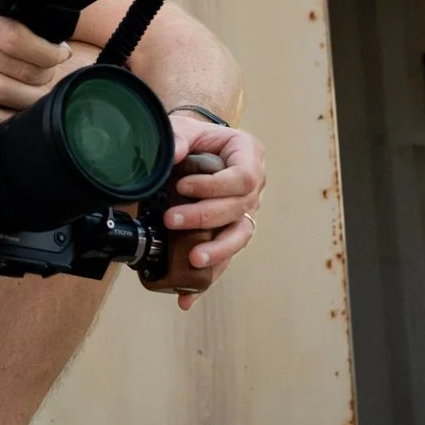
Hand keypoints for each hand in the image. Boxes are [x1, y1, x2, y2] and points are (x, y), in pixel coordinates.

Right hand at [0, 0, 72, 126]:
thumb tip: (40, 26)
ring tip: (40, 91)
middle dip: (44, 73)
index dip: (46, 50)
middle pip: (18, 68)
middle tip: (50, 71)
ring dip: (31, 96)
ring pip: (5, 93)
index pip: (19, 38)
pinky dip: (4, 116)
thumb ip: (0, 12)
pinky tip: (16, 111)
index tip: (58, 52)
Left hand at [161, 115, 265, 309]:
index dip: (214, 186)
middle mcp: (253, 187)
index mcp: (248, 155)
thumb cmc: (191, 137)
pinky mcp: (228, 233)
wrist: (190, 149)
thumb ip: (178, 137)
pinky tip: (187, 297)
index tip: (184, 186)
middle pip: (240, 209)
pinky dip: (206, 278)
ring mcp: (243, 212)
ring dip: (217, 252)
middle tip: (172, 219)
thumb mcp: (183, 127)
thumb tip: (171, 154)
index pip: (243, 177)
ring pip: (239, 237)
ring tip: (194, 260)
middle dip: (205, 218)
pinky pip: (223, 258)